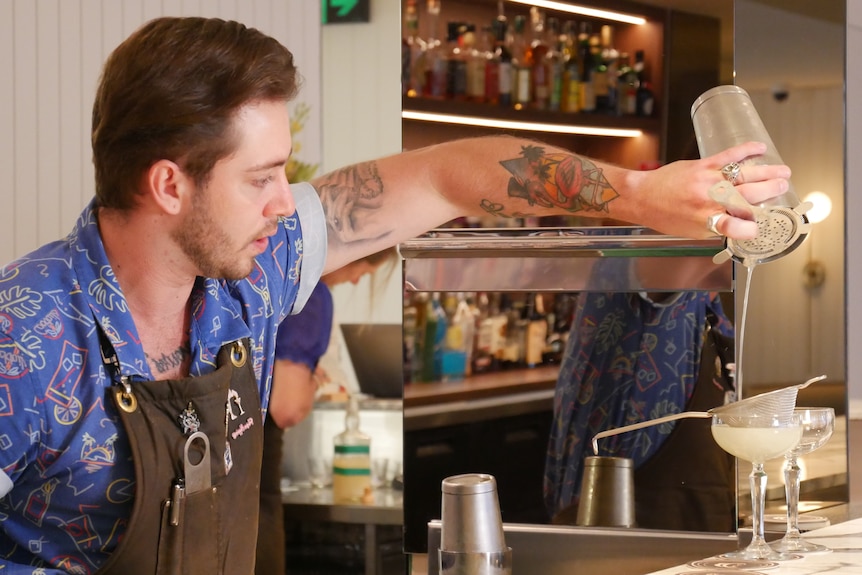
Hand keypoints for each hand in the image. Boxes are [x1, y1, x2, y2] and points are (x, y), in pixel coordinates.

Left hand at [632, 141, 790, 239]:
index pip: (735, 226)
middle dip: (769, 192)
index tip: (759, 226)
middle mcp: (709, 201)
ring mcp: (708, 181)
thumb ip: (717, 226)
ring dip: (767, 172)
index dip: (751, 227)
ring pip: (744, 175)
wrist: (642, 196)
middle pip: (747, 196)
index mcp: (706, 221)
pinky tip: (760, 147)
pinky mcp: (702, 165)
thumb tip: (743, 223)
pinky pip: (728, 156)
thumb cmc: (665, 215)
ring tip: (784, 172)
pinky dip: (745, 150)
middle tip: (783, 188)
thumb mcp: (692, 231)